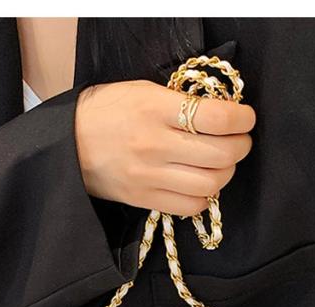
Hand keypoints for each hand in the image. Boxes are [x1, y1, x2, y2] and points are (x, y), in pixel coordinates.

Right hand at [75, 79, 255, 216]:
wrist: (69, 143)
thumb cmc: (109, 112)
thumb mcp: (144, 92)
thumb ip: (182, 103)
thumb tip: (223, 117)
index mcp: (155, 109)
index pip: (217, 118)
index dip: (242, 119)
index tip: (245, 118)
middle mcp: (154, 144)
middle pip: (220, 154)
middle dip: (240, 147)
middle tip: (239, 141)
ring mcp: (149, 176)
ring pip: (210, 183)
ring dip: (226, 173)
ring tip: (221, 163)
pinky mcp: (144, 199)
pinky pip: (191, 205)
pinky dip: (205, 196)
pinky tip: (200, 183)